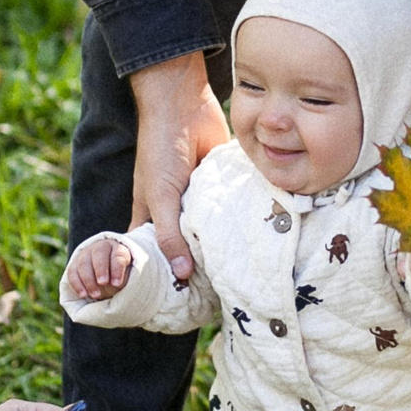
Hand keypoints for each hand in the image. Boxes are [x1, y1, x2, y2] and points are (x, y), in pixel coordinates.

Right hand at [65, 235, 133, 301]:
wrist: (108, 276)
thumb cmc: (120, 277)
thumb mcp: (128, 276)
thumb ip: (124, 279)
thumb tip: (117, 287)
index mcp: (118, 248)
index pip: (118, 255)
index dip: (117, 269)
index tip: (117, 284)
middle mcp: (101, 247)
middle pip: (99, 254)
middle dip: (101, 269)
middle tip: (103, 284)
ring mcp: (86, 254)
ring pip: (84, 263)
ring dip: (88, 280)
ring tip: (96, 295)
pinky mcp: (75, 264)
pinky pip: (72, 272)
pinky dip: (77, 284)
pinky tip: (83, 295)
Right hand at [128, 52, 227, 283]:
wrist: (182, 104)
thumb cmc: (160, 149)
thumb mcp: (159, 196)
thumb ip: (170, 234)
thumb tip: (182, 274)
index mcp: (153, 218)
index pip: (154, 257)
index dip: (162, 278)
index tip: (178, 306)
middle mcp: (176, 212)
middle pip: (188, 247)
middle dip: (201, 268)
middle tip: (220, 299)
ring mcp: (200, 200)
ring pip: (213, 231)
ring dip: (225, 247)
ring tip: (244, 278)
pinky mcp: (222, 186)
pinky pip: (232, 209)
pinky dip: (241, 221)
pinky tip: (258, 242)